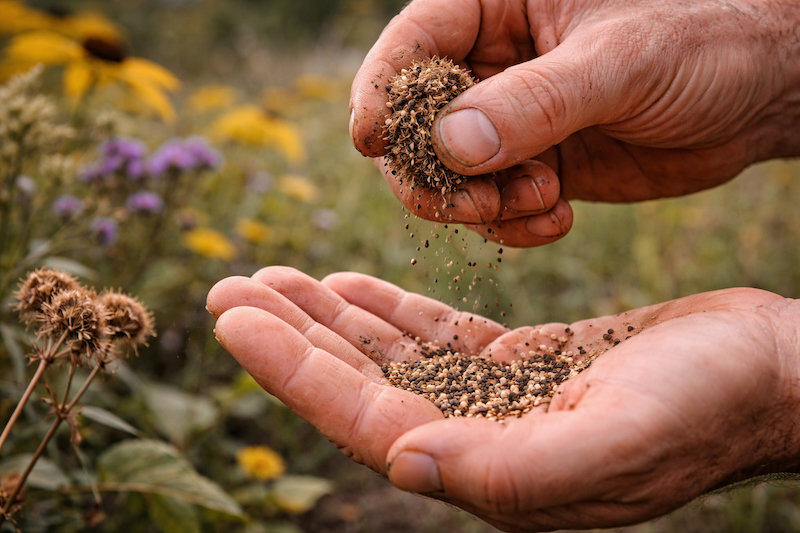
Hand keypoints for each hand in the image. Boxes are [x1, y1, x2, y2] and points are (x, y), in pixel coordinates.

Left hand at [208, 267, 799, 531]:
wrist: (770, 371)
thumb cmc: (712, 405)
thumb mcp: (618, 439)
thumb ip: (509, 470)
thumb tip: (402, 461)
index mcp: (492, 468)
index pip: (366, 420)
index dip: (294, 371)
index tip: (236, 318)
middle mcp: (481, 440)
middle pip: (362, 386)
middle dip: (292, 338)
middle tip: (230, 286)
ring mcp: (497, 401)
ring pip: (391, 358)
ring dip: (330, 319)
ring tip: (273, 276)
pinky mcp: (522, 365)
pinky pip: (435, 338)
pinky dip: (388, 312)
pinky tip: (348, 288)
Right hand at [350, 0, 799, 246]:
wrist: (759, 91)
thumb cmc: (704, 39)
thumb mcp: (622, 61)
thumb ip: (536, 101)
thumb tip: (449, 145)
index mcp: (498, 5)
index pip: (413, 43)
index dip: (382, 92)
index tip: (370, 140)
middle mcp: (493, 62)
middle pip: (415, 122)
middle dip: (433, 173)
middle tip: (472, 203)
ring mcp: (511, 119)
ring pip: (449, 175)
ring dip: (480, 205)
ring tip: (541, 201)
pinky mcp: (535, 165)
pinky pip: (493, 206)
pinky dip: (512, 223)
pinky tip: (557, 218)